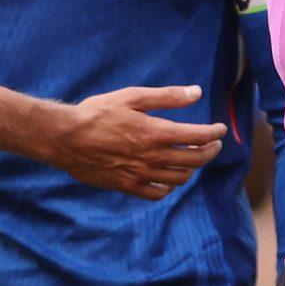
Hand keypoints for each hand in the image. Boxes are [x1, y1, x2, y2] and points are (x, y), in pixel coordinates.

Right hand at [54, 85, 228, 198]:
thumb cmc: (96, 113)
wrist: (64, 139)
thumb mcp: (131, 97)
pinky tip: (168, 179)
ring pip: (179, 178)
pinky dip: (168, 187)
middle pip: (194, 160)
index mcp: (155, 133)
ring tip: (192, 159)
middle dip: (209, 151)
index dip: (214, 133)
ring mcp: (140, 174)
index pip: (197, 137)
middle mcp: (152, 157)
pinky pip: (156, 193)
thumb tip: (196, 93)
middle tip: (213, 144)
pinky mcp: (127, 186)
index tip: (220, 130)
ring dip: (191, 168)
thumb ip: (166, 97)